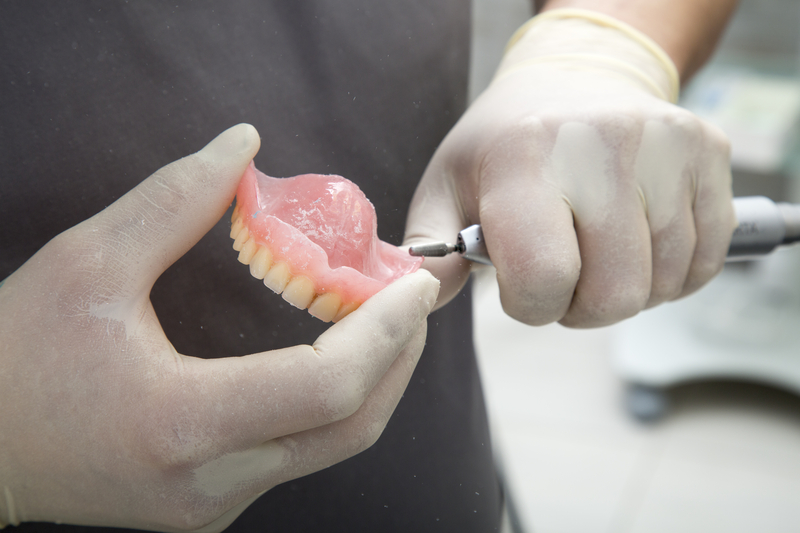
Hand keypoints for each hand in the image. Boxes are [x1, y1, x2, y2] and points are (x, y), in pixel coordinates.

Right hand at [0, 125, 438, 530]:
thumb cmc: (15, 360)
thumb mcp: (86, 265)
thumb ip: (174, 202)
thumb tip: (242, 148)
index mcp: (182, 424)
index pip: (327, 386)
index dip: (385, 330)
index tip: (413, 281)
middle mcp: (213, 480)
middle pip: (352, 425)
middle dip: (400, 355)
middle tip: (412, 295)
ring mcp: (217, 504)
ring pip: (335, 445)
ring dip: (376, 378)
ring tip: (384, 315)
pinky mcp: (214, 503)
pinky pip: (303, 452)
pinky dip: (336, 400)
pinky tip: (336, 353)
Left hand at [404, 11, 734, 327]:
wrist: (575, 75)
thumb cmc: (505, 142)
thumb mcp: (447, 184)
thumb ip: (429, 248)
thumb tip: (422, 293)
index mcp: (524, 157)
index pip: (545, 276)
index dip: (531, 303)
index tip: (522, 282)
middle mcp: (601, 145)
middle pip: (614, 295)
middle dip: (581, 306)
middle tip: (564, 272)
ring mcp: (665, 146)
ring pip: (663, 284)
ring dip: (626, 290)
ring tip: (598, 251)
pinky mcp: (709, 152)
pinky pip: (705, 261)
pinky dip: (672, 274)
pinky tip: (639, 244)